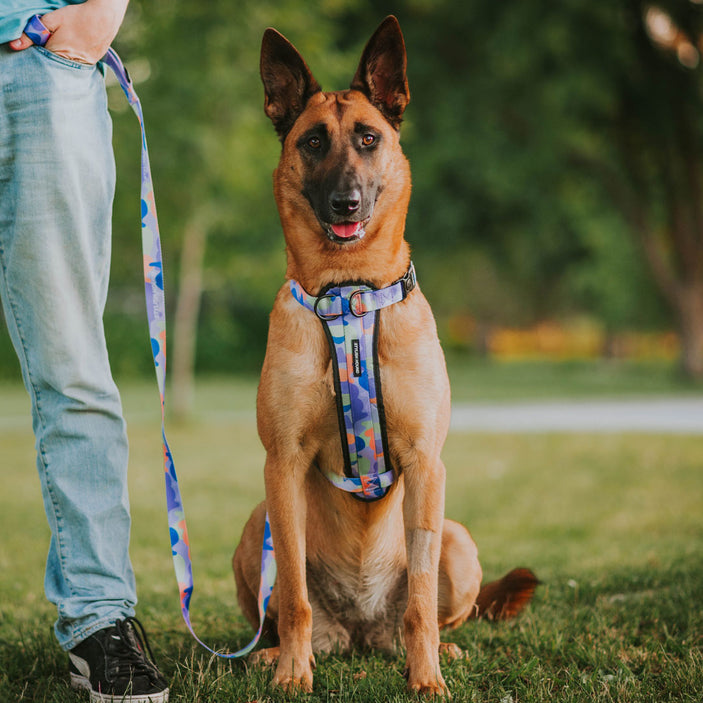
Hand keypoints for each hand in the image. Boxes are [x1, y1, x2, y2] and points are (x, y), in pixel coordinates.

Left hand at [9, 0, 128, 63]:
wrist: (104, 17)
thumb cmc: (77, 16)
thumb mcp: (52, 20)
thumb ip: (33, 33)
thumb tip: (15, 45)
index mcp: (59, 53)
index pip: (42, 59)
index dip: (40, 49)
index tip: (43, 40)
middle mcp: (72, 63)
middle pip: (55, 64)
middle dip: (52, 54)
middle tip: (58, 38)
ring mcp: (84, 64)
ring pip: (68, 65)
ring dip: (64, 56)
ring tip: (69, 41)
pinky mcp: (93, 62)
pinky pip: (79, 64)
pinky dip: (75, 57)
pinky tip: (77, 45)